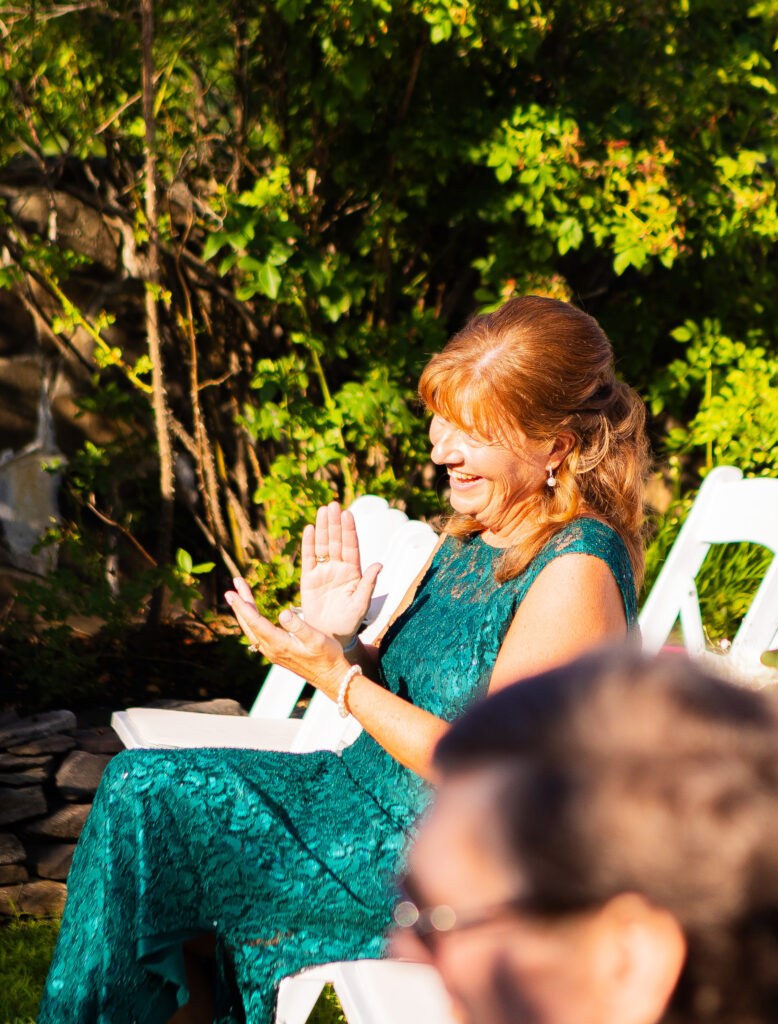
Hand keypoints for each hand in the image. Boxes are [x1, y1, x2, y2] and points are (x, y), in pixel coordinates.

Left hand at [225, 578, 347, 700]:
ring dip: (245, 611)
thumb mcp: (316, 638)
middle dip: (240, 604)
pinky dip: (252, 621)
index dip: (242, 606)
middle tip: (233, 587)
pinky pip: (258, 634)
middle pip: (249, 624)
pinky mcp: (276, 653)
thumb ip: (299, 626)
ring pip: (252, 629)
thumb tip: (282, 613)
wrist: (331, 677)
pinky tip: (253, 614)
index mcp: (279, 644)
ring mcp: (272, 652)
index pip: (255, 622)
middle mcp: (271, 649)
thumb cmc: (327, 656)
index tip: (231, 593)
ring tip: (240, 594)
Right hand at [299, 501, 381, 644]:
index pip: (351, 547)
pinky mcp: (309, 578)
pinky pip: (309, 558)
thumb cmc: (349, 622)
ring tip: (322, 510)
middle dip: (335, 523)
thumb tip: (380, 564)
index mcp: (353, 572)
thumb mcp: (361, 604)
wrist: (329, 636)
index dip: (349, 530)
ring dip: (323, 528)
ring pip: (323, 545)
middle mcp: (339, 568)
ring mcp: (323, 571)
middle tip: (333, 505)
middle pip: (337, 541)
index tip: (347, 513)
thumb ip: (368, 584)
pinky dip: (308, 544)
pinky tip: (309, 529)